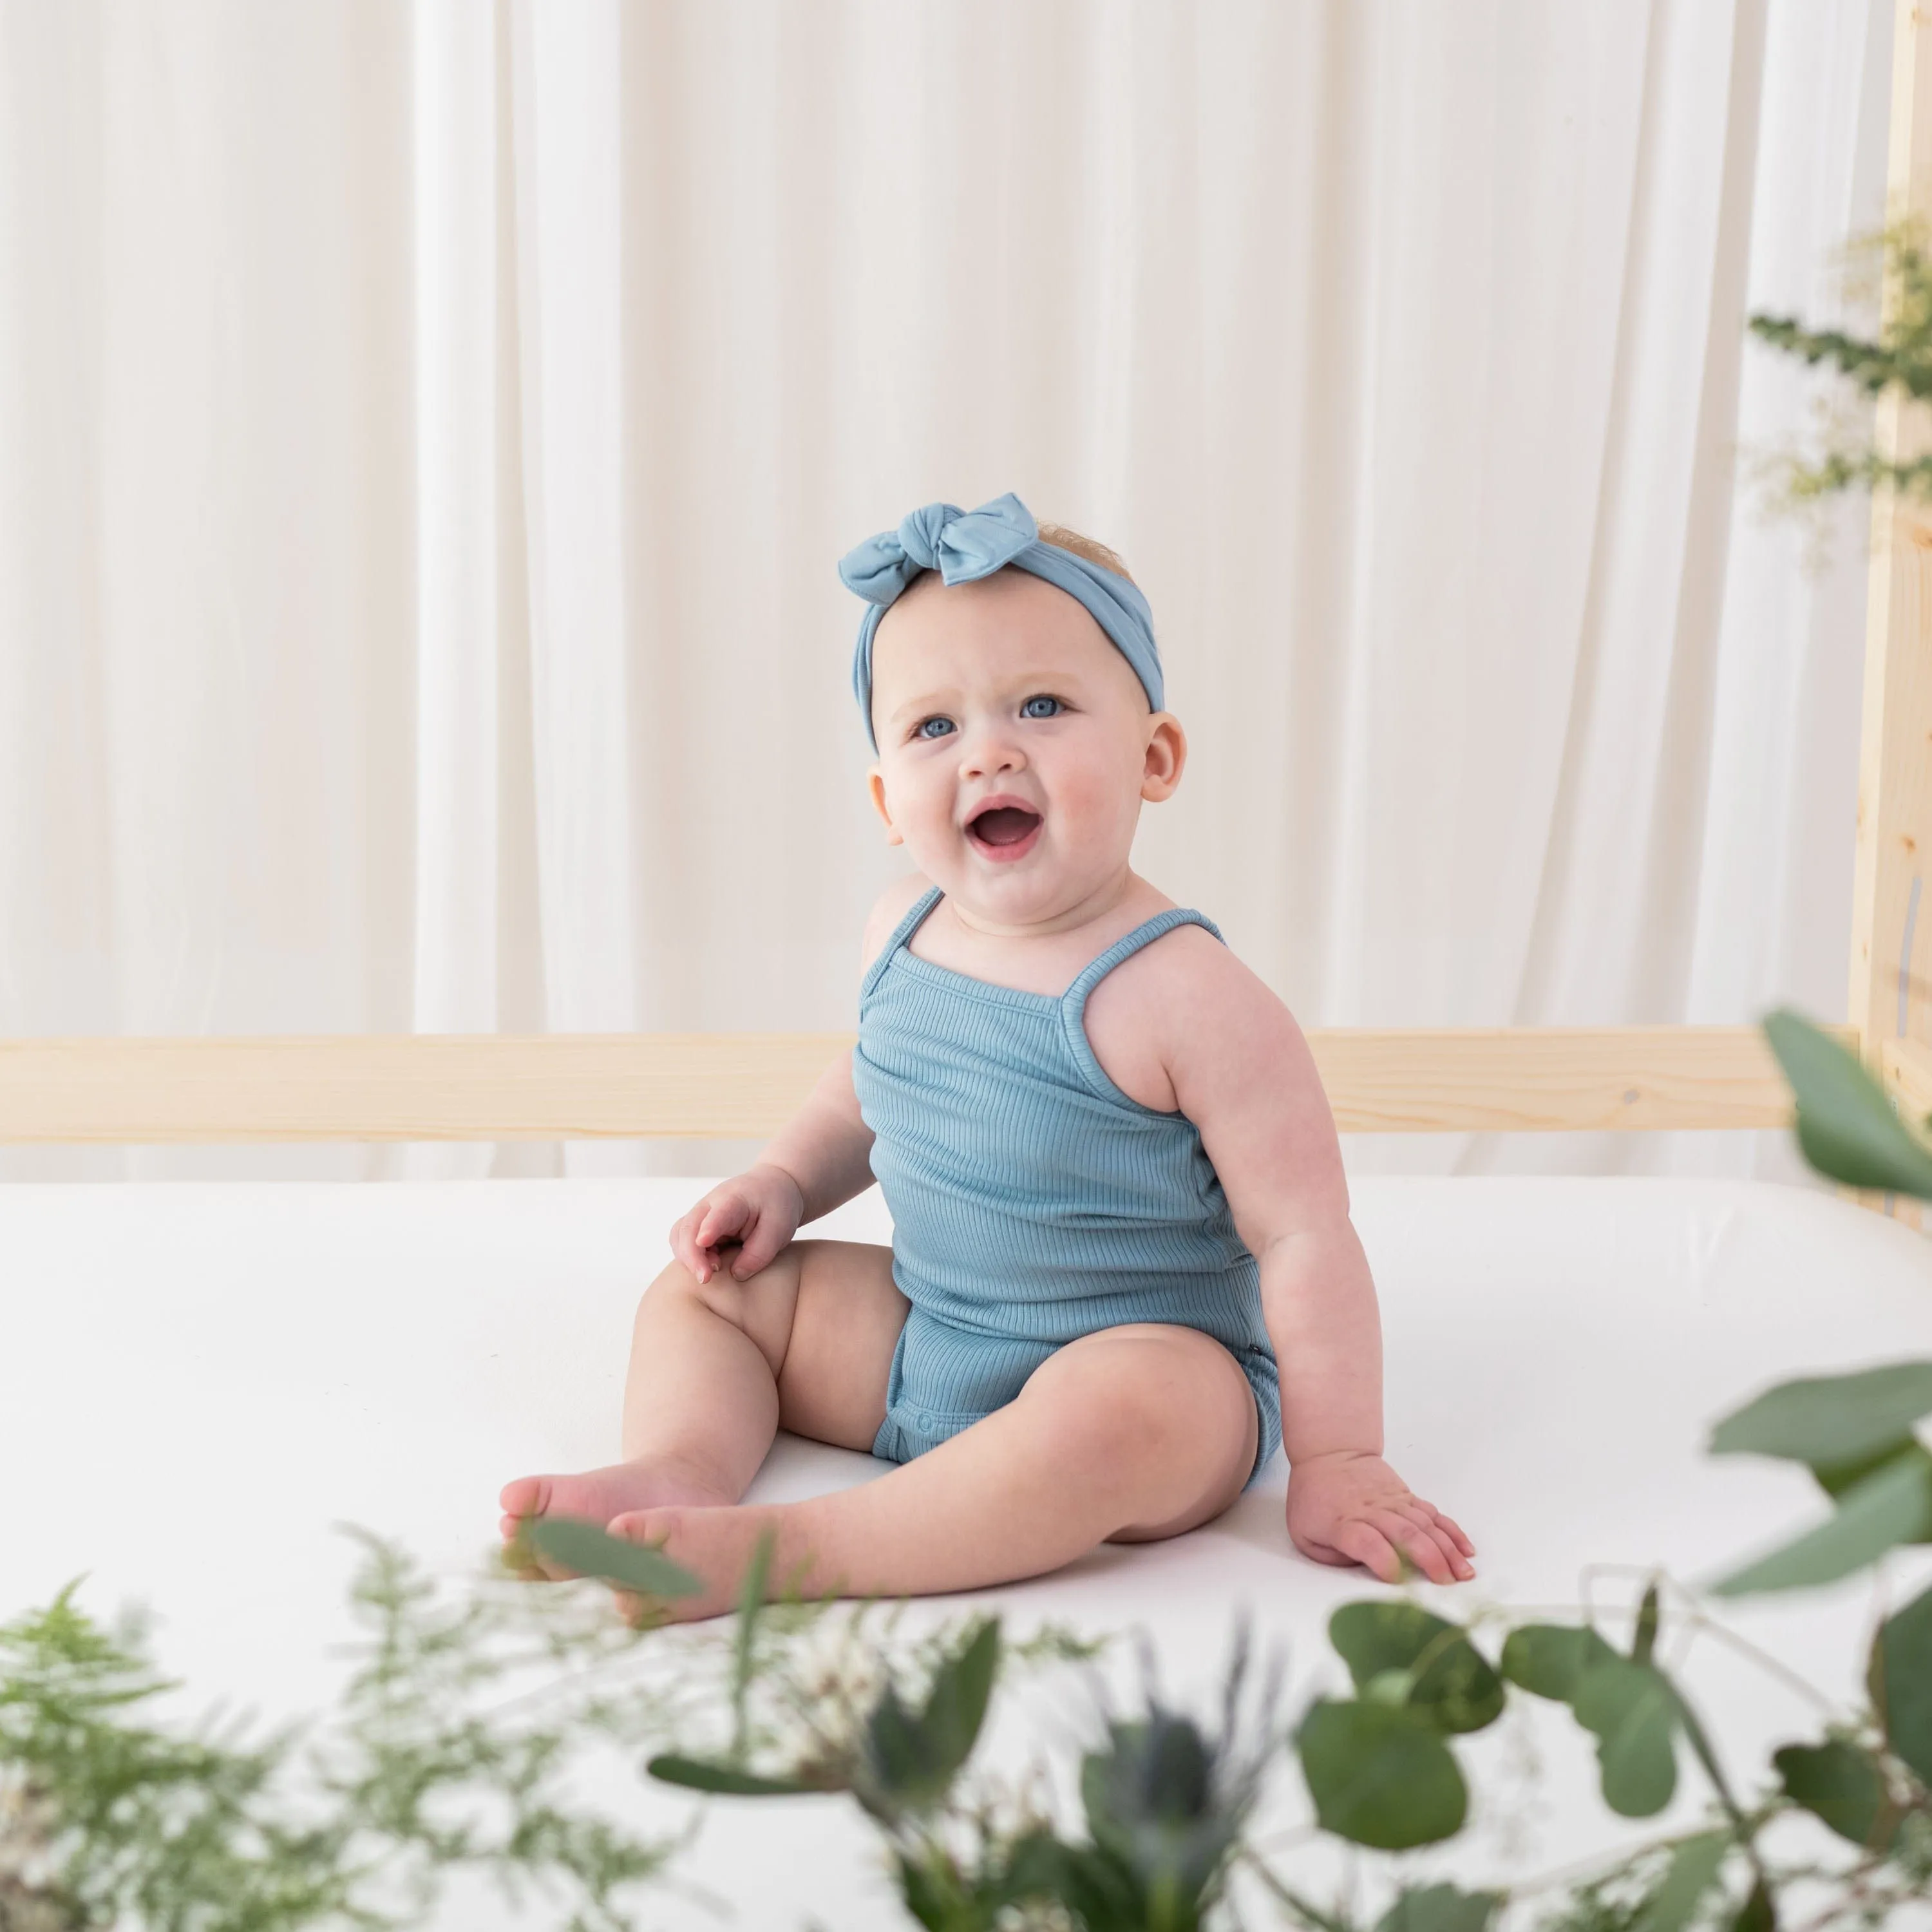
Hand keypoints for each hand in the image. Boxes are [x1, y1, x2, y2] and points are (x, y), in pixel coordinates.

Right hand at [669, 1164, 805, 1283]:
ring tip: (708, 1274)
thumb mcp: (779, 1228)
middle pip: (687, 1228)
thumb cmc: (776, 1204)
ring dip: (688, 1259)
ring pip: (679, 1237)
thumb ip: (759, 1253)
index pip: (717, 1214)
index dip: (708, 1229)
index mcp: (734, 1200)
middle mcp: (710, 1205)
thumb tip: (735, 1274)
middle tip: (705, 1278)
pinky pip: (685, 1244)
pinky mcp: (700, 1228)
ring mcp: (702, 1216)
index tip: (703, 1243)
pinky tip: (709, 1268)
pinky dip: (692, 1259)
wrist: (771, 1187)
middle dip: (692, 1255)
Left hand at [1286, 1451, 1474, 1584]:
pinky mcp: (1407, 1496)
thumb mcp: (1305, 1533)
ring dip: (1447, 1549)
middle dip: (1428, 1559)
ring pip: (1425, 1524)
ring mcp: (1393, 1501)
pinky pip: (1433, 1513)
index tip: (1395, 1578)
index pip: (1366, 1541)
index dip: (1382, 1560)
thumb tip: (1361, 1569)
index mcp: (1344, 1523)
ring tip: (1463, 1572)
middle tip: (1444, 1581)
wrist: (1328, 1454)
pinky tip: (1465, 1549)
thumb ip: (1331, 1556)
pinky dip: (1451, 1531)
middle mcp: (1372, 1511)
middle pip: (1404, 1533)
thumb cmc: (1314, 1499)